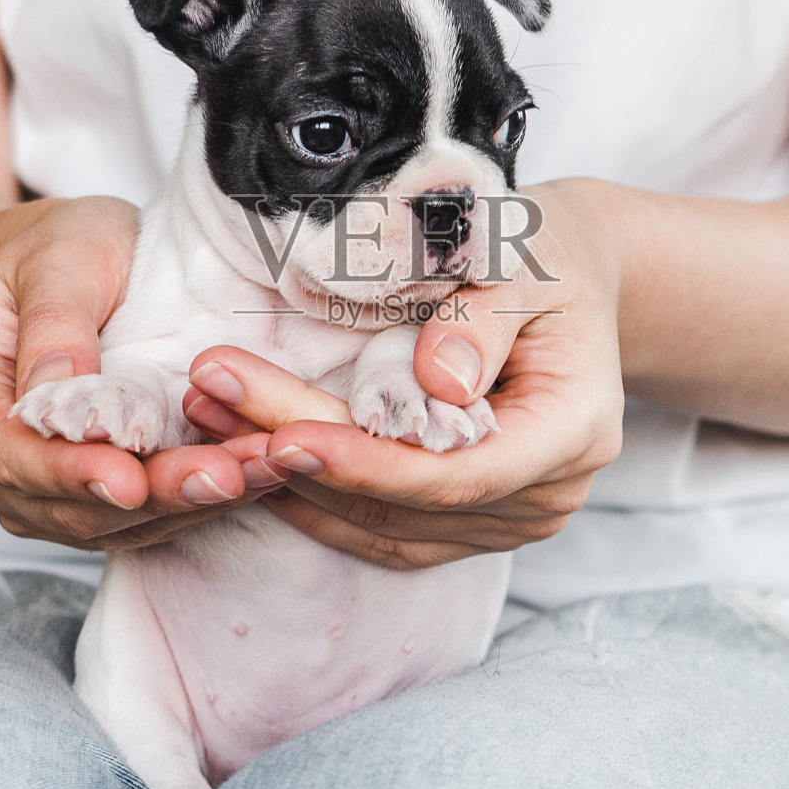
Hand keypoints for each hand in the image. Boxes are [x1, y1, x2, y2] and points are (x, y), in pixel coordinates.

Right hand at [0, 196, 280, 550]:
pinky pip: (141, 516)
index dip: (68, 474)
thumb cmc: (58, 247)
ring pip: (107, 523)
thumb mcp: (56, 257)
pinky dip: (197, 503)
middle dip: (149, 497)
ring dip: (185, 506)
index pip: (4, 453)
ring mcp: (37, 486)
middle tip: (222, 479)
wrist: (74, 262)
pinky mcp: (93, 493)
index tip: (129, 480)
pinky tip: (253, 477)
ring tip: (255, 475)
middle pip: (61, 502)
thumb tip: (55, 398)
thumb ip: (53, 324)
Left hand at [181, 178, 627, 567]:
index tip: (281, 437)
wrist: (579, 281)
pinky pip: (387, 531)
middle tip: (211, 397)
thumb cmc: (550, 256)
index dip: (366, 465)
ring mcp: (511, 518)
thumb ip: (483, 320)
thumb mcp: (524, 260)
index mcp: (572, 433)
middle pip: (407, 502)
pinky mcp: (473, 521)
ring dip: (293, 483)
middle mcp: (546, 496)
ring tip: (209, 419)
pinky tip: (251, 457)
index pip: (456, 476)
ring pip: (386, 528)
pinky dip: (319, 500)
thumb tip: (438, 380)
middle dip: (302, 457)